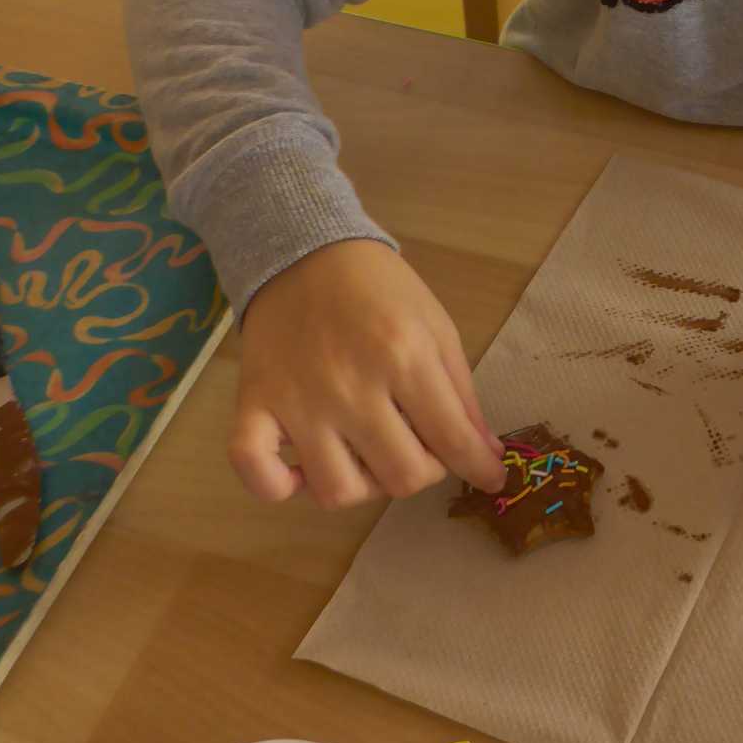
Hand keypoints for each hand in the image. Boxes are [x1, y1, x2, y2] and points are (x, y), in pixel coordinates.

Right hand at [231, 240, 505, 507]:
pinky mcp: (252, 405)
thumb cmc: (379, 289)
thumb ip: (462, 393)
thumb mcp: (436, 326)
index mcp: (403, 356)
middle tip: (421, 448)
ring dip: (364, 487)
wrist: (304, 252)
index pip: (452, 440)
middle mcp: (350, 386)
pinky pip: (257, 474)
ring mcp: (297, 401)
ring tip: (368, 456)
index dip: (479, 468)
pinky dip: (280, 487)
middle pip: (400, 476)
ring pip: (337, 491)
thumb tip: (486, 454)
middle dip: (425, 472)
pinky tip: (302, 471)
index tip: (490, 476)